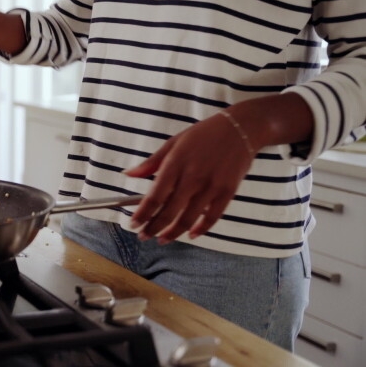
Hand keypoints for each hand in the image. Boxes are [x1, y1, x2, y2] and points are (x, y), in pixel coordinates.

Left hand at [123, 112, 255, 243]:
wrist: (240, 129)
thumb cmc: (203, 135)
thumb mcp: (173, 143)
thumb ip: (151, 162)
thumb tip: (129, 174)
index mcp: (175, 164)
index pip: (155, 196)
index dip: (143, 214)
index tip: (133, 224)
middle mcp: (192, 178)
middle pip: (169, 211)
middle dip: (153, 228)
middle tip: (144, 236)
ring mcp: (211, 186)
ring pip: (189, 219)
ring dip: (173, 233)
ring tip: (162, 239)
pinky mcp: (227, 192)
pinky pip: (213, 217)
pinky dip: (201, 229)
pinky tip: (191, 235)